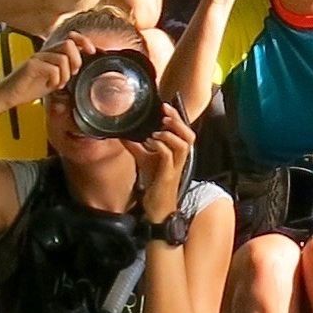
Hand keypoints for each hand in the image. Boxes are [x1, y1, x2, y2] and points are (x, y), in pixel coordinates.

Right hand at [1, 32, 93, 106]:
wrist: (9, 95)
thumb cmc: (29, 88)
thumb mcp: (53, 79)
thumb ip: (65, 71)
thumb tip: (80, 67)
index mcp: (50, 53)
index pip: (70, 37)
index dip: (83, 41)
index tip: (92, 51)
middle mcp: (44, 52)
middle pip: (69, 44)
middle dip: (76, 60)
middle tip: (72, 74)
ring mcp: (37, 58)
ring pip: (62, 58)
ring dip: (65, 74)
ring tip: (59, 83)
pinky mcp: (30, 66)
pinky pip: (52, 69)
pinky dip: (56, 80)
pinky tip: (50, 86)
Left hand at [131, 104, 194, 223]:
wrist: (158, 207)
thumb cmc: (155, 181)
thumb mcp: (144, 159)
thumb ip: (136, 145)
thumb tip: (123, 132)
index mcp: (177, 151)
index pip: (183, 130)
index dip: (177, 117)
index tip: (164, 106)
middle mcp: (180, 157)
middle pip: (189, 134)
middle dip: (177, 121)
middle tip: (164, 113)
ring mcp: (176, 166)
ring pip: (183, 144)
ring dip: (170, 134)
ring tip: (157, 130)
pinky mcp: (168, 175)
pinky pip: (169, 156)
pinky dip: (160, 146)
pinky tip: (150, 142)